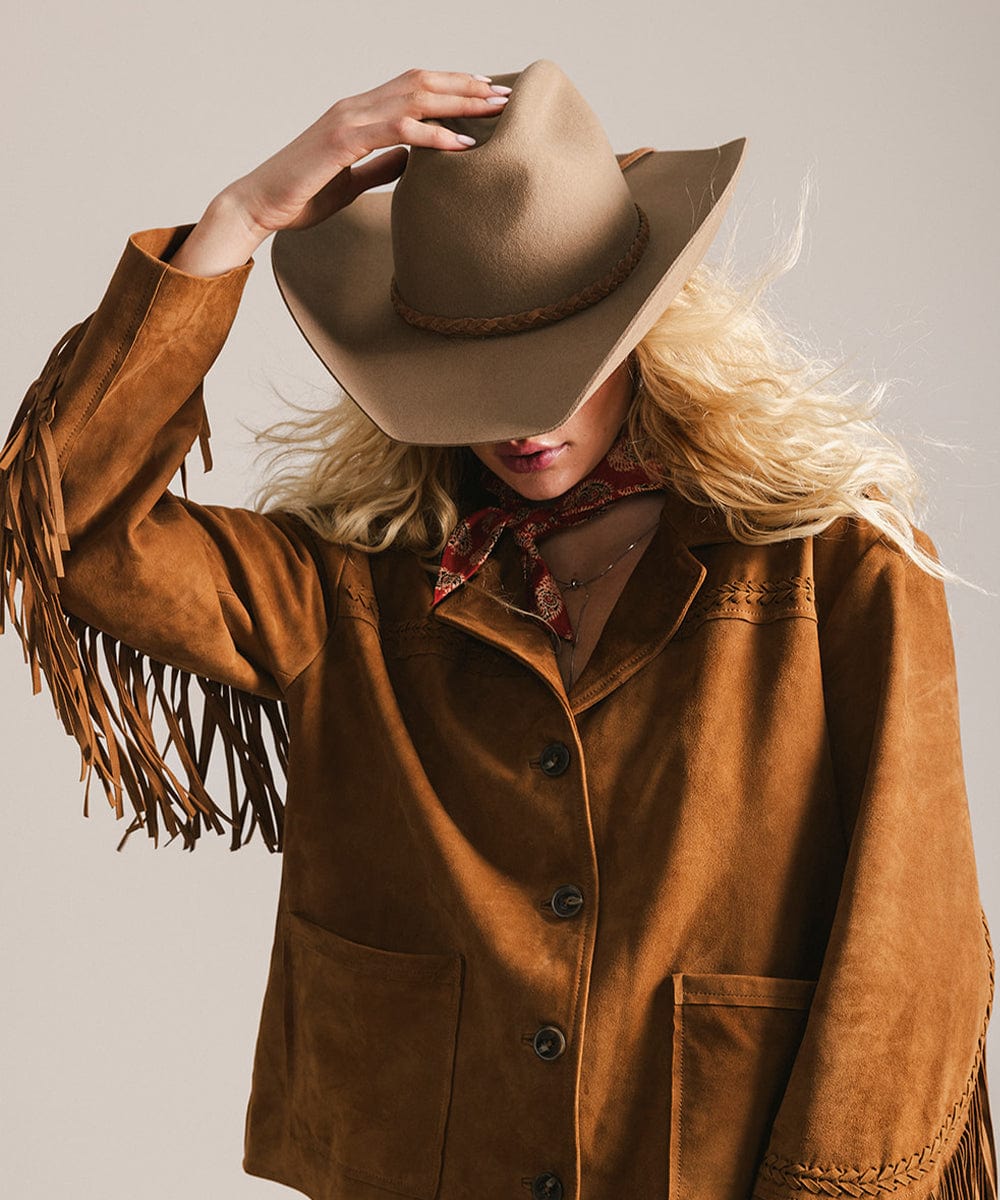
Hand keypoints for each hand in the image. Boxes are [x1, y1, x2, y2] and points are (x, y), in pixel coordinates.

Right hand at [225, 67, 509, 240]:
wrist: (259, 204)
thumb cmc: (300, 195)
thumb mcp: (351, 180)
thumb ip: (380, 165)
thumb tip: (412, 159)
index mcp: (359, 113)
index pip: (413, 88)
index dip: (451, 87)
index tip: (486, 95)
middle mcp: (356, 107)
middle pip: (422, 83)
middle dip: (466, 86)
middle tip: (504, 94)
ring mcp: (348, 119)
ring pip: (415, 97)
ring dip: (459, 102)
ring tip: (494, 110)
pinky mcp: (343, 140)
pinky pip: (398, 130)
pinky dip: (433, 134)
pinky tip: (461, 143)